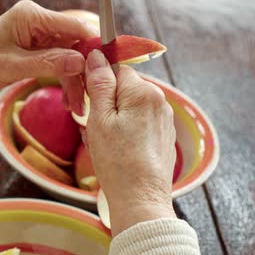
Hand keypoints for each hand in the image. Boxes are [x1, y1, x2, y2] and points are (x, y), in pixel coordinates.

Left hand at [0, 0, 97, 113]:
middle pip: (75, 44)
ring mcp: (37, 36)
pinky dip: (64, 82)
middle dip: (84, 71)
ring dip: (75, 82)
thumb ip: (47, 64)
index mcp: (31, 16)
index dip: (94, 46)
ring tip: (78, 108)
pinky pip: (58, 64)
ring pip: (69, 58)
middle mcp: (37, 22)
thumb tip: (80, 62)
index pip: (74, 26)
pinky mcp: (35, 51)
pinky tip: (69, 101)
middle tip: (91, 97)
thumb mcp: (10, 66)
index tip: (109, 67)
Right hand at [83, 49, 176, 235]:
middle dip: (106, 105)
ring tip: (105, 145)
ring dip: (114, 120)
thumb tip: (96, 55)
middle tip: (94, 129)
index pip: (117, 69)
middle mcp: (160, 100)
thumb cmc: (117, 160)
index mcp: (143, 92)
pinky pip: (140, 123)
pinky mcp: (164, 136)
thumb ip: (99, 84)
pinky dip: (126, 132)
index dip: (99, 84)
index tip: (90, 102)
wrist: (141, 199)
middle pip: (124, 89)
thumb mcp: (99, 119)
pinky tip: (118, 151)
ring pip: (130, 107)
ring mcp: (164, 119)